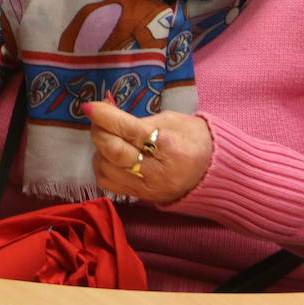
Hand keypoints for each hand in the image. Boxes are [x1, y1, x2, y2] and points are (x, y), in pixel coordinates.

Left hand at [84, 99, 213, 203]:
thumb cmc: (194, 138)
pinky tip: (110, 155)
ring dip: (100, 150)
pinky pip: (108, 183)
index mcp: (171, 147)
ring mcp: (148, 189)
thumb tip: (106, 111)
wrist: (213, 171)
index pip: (130, 132)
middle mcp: (158, 173)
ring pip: (106, 170)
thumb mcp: (172, 120)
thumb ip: (138, 120)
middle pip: (114, 152)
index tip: (89, 106)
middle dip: (99, 131)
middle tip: (98, 118)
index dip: (105, 117)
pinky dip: (103, 166)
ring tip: (109, 137)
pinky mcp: (141, 198)